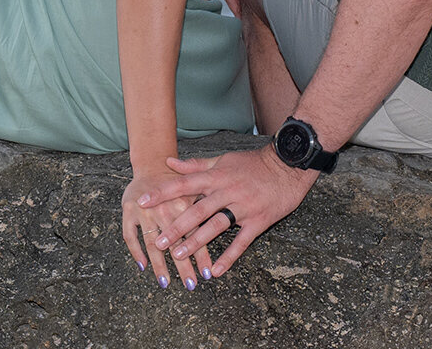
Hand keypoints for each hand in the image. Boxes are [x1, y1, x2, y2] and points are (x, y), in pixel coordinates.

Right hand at [121, 167, 214, 289]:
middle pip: (175, 243)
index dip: (201, 255)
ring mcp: (145, 212)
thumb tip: (227, 228)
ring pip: (152, 243)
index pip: (195, 235)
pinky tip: (143, 266)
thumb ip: (209, 208)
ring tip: (166, 283)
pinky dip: (136, 252)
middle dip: (183, 266)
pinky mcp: (128, 212)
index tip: (208, 274)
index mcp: (183, 204)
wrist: (154, 165)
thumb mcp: (197, 190)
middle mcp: (164, 209)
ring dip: (160, 265)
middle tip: (191, 285)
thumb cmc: (181, 182)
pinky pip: (130, 236)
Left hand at [137, 144, 318, 277]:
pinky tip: (215, 272)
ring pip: (216, 226)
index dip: (164, 193)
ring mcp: (244, 207)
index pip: (185, 184)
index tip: (143, 201)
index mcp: (217, 176)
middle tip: (158, 241)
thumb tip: (169, 162)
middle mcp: (228, 191)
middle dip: (176, 226)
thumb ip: (195, 165)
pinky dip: (229, 257)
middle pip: (198, 210)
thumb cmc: (253, 164)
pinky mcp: (259, 220)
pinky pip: (242, 241)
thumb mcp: (223, 160)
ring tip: (179, 256)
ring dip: (197, 242)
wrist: (288, 166)